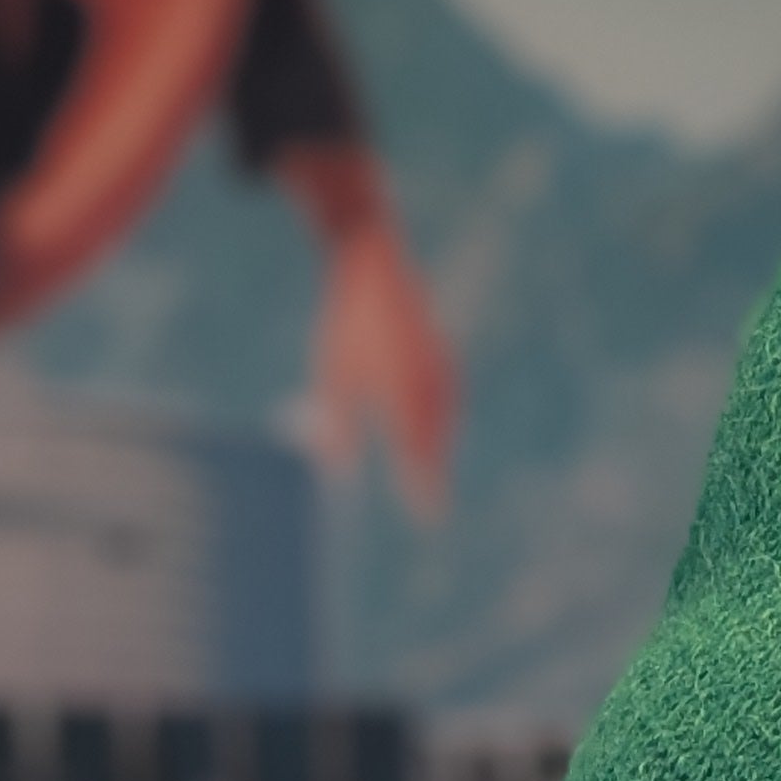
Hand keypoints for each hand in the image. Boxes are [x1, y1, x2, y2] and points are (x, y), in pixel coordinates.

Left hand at [303, 209, 457, 518]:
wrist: (372, 263)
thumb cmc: (345, 323)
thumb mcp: (332, 375)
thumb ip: (338, 425)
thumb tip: (339, 471)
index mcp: (399, 390)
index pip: (415, 452)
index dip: (422, 487)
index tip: (428, 517)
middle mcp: (426, 381)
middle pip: (434, 441)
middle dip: (433, 473)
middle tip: (431, 510)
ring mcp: (439, 367)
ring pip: (444, 421)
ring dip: (439, 448)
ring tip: (433, 477)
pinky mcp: (443, 357)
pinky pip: (448, 402)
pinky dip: (444, 423)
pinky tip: (439, 434)